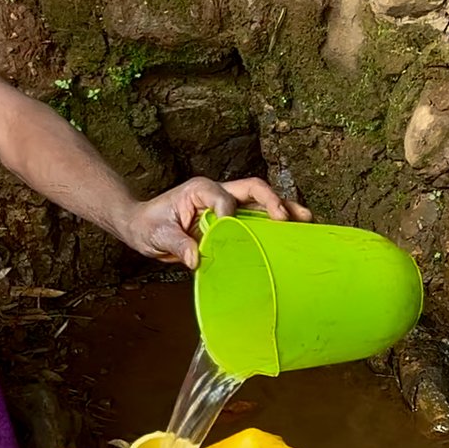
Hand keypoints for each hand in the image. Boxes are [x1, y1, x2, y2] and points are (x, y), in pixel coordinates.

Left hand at [118, 177, 312, 267]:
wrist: (142, 226)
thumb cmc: (148, 225)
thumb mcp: (157, 236)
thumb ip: (177, 245)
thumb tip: (196, 259)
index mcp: (199, 190)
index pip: (222, 197)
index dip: (229, 213)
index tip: (229, 229)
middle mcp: (217, 192)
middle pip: (252, 189)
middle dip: (272, 201)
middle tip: (288, 218)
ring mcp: (226, 204)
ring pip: (260, 201)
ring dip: (283, 209)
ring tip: (306, 219)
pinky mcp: (231, 218)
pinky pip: (257, 217)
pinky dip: (275, 223)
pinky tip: (293, 232)